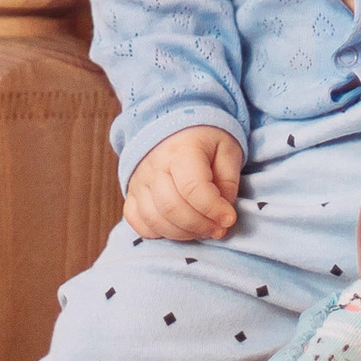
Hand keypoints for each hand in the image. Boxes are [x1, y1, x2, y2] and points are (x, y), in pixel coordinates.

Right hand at [124, 125, 243, 243]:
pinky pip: (139, 223)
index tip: (229, 218)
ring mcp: (139, 182)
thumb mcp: (227, 150)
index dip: (213, 209)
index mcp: (181, 151)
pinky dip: (159, 233)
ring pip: (155, 219)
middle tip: (219, 228)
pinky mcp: (132, 195)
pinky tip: (179, 228)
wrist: (175, 126)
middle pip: (172, 208)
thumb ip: (229, 182)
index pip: (193, 188)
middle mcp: (154, 167)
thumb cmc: (205, 140)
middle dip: (200, 225)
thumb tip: (223, 214)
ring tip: (203, 229)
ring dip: (184, 233)